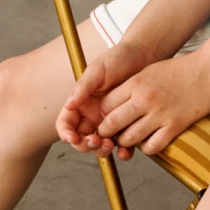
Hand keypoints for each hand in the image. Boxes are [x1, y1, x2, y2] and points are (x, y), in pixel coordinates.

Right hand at [57, 41, 155, 159]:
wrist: (143, 58)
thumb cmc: (118, 60)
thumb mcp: (98, 71)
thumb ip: (83, 87)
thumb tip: (69, 105)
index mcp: (80, 104)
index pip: (66, 124)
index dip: (66, 133)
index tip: (73, 138)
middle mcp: (92, 116)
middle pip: (81, 140)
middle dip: (85, 145)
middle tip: (96, 142)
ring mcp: (109, 123)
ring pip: (99, 146)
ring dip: (101, 150)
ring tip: (110, 145)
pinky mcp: (126, 127)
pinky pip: (121, 145)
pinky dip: (122, 151)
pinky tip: (125, 151)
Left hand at [93, 55, 209, 157]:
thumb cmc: (180, 70)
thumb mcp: (149, 72)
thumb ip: (131, 87)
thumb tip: (113, 104)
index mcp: (135, 83)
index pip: (105, 106)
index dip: (102, 115)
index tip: (105, 118)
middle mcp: (144, 99)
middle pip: (112, 124)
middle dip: (107, 132)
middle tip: (109, 135)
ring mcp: (160, 114)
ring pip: (129, 138)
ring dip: (125, 142)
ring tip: (128, 139)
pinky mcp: (175, 126)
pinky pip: (152, 146)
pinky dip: (146, 148)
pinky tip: (149, 142)